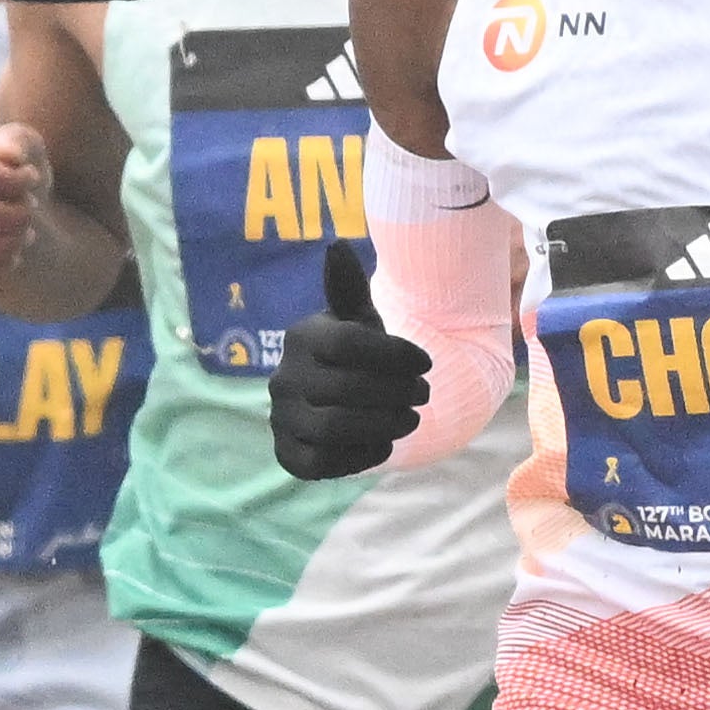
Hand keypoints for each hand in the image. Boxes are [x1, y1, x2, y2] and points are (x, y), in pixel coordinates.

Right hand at [0, 118, 52, 286]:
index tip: (31, 181)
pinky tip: (9, 258)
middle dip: (13, 219)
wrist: (11, 202)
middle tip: (29, 215)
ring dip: (4, 246)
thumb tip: (4, 151)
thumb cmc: (18, 170)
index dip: (12, 183)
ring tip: (23, 237)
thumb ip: (19, 140)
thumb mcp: (29, 146)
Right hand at [266, 238, 428, 478]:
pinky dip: (360, 455)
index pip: (350, 344)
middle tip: (424, 394)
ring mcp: (282, 418)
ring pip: (336, 427)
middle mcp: (283, 377)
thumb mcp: (358, 320)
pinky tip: (383, 442)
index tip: (427, 362)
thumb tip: (336, 246)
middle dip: (397, 392)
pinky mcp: (288, 455)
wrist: (331, 399)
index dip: (395, 355)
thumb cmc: (355, 354)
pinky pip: (323, 462)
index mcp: (301, 337)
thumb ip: (350, 288)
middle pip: (348, 388)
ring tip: (411, 417)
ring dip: (384, 424)